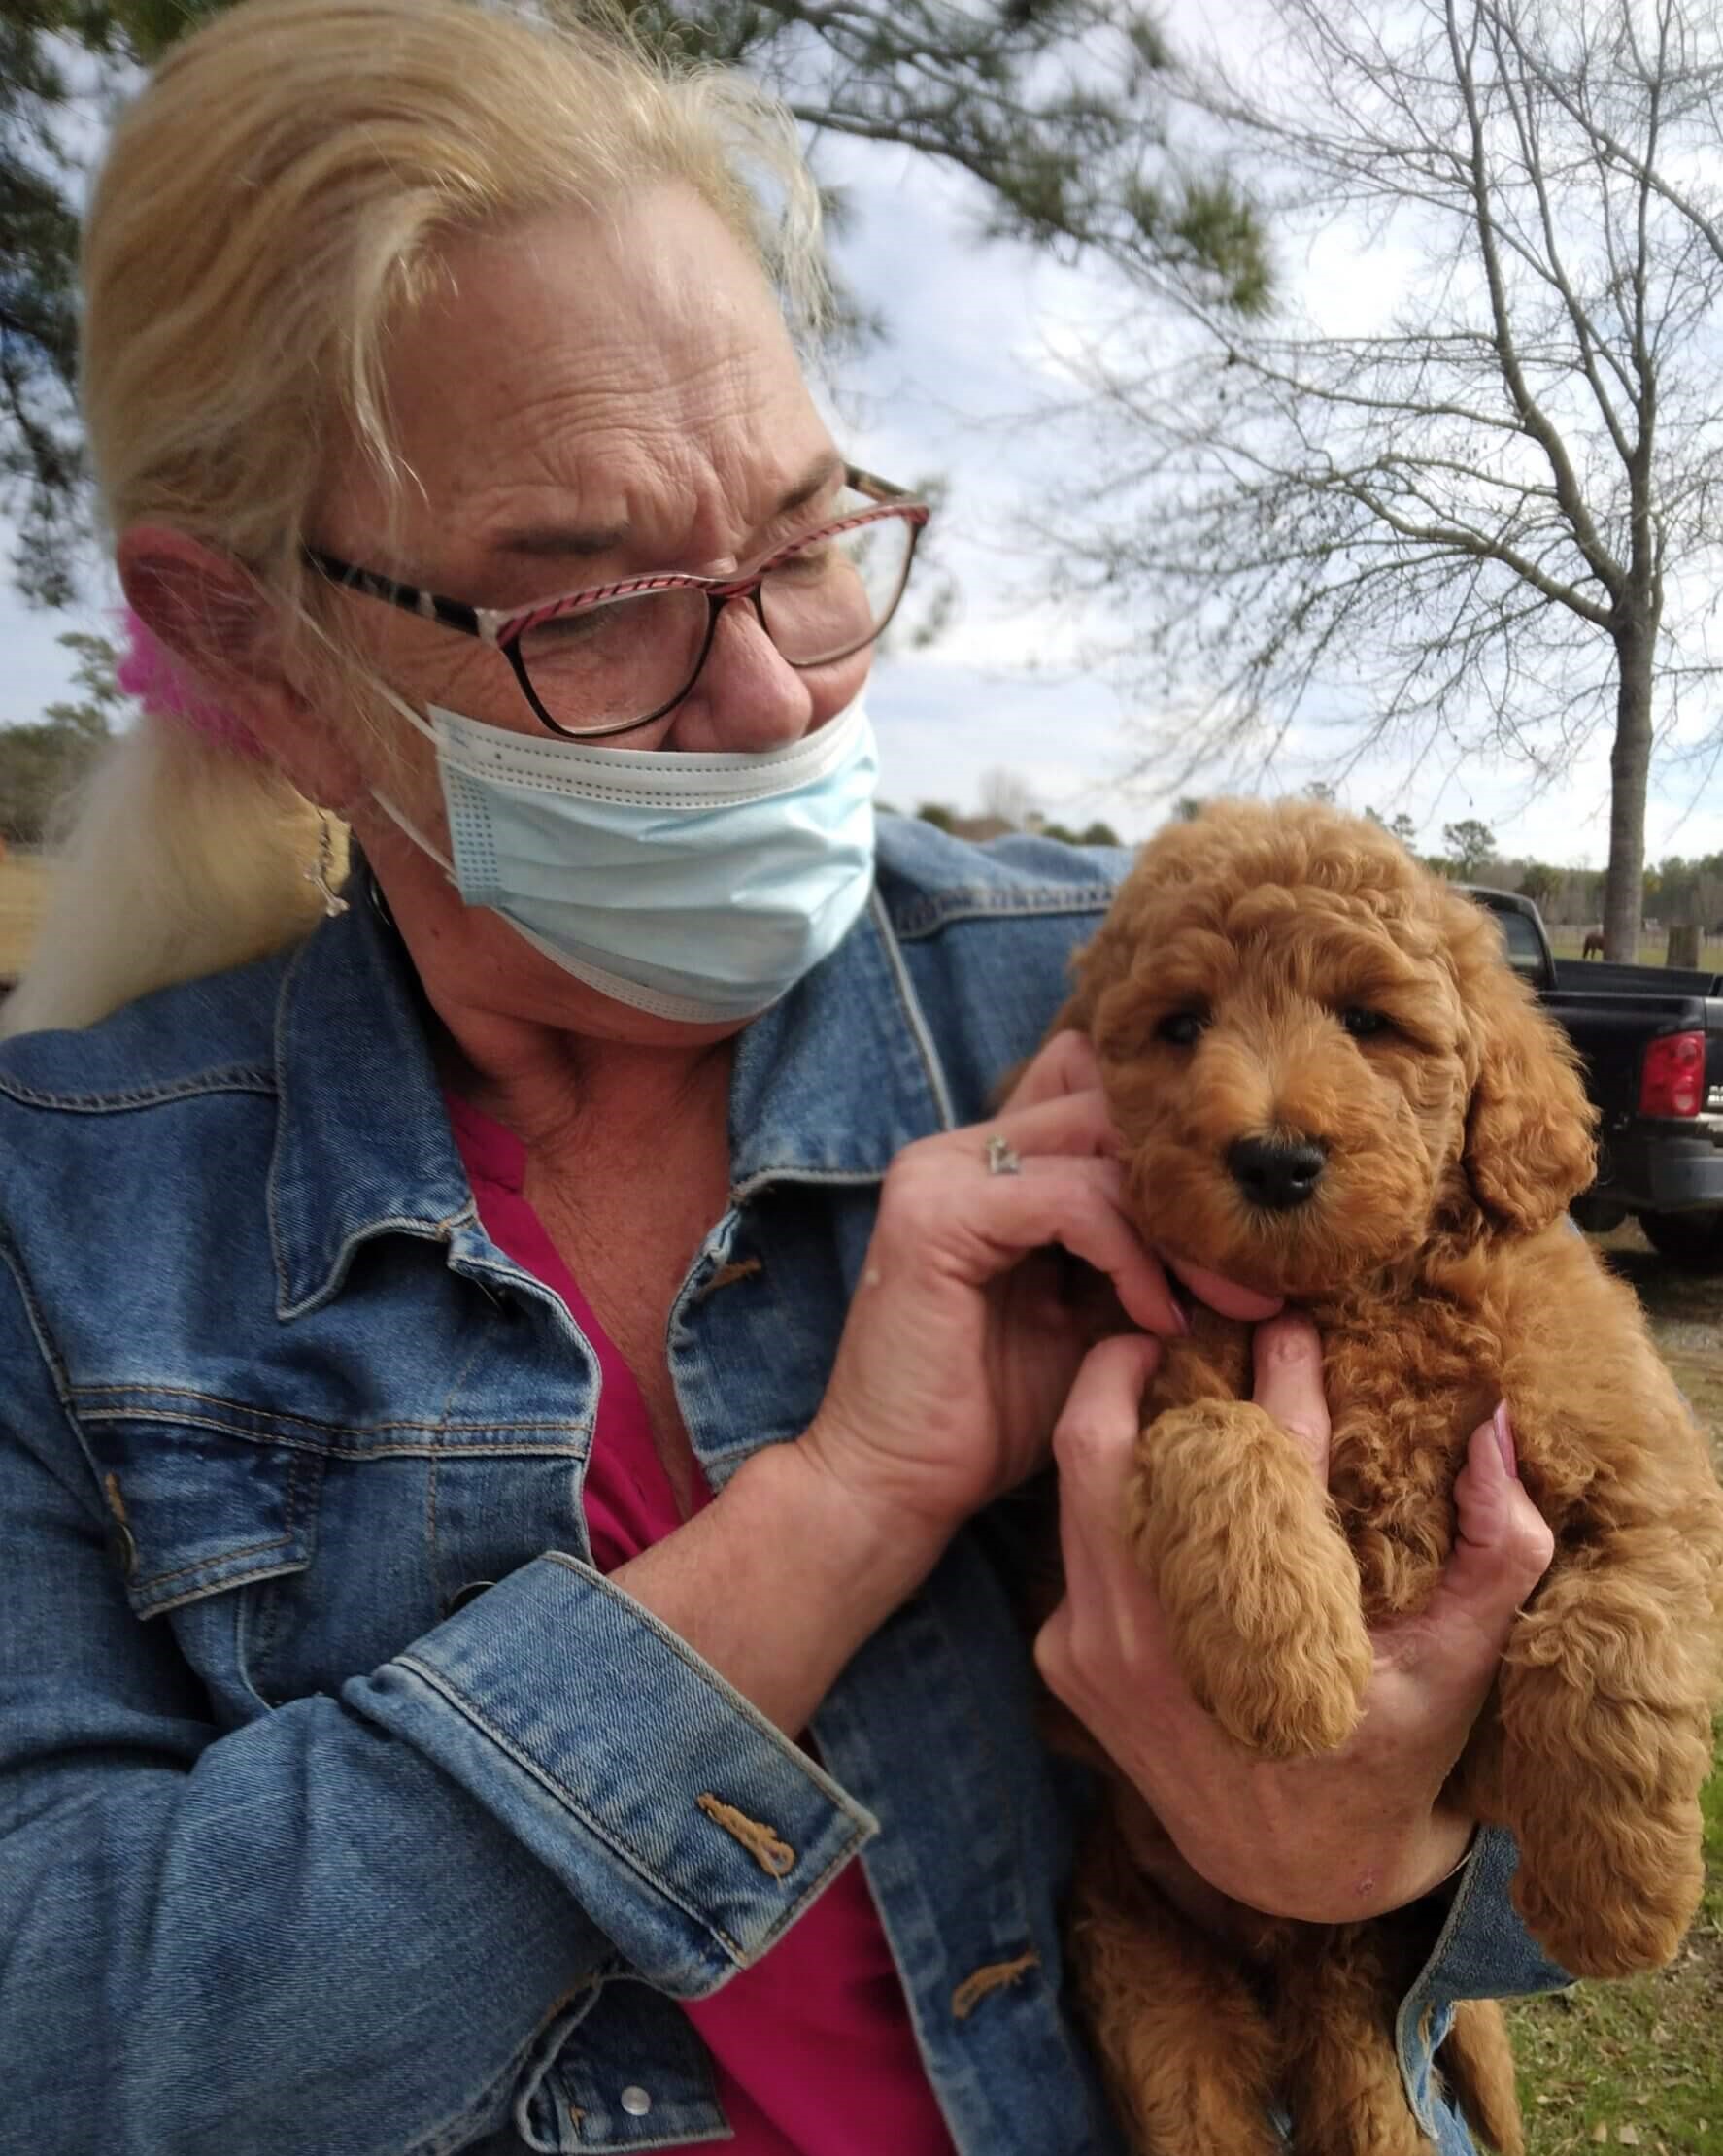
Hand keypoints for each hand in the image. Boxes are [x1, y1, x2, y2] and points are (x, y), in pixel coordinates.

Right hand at [799, 1031, 1278, 1567]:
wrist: (896, 1487)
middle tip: (1256, 1272)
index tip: (1243, 1236)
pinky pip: (1071, 1199)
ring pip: (1100, 1147)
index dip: (1173, 1152)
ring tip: (1224, 1303)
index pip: (1099, 1094)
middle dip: (1193, 1190)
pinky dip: (1131, 1255)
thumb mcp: (1089, 1318)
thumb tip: (1244, 1224)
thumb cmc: (991, 1416)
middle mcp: (958, 1150)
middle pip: (1110, 1108)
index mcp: (987, 1163)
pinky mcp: (936, 1214)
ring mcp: (939, 1172)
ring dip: (1177, 1230)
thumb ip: (1135, 1253)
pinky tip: (1159, 1320)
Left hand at [1034, 1318, 1555, 1921]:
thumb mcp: (1464, 1663)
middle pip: (1102, 1447)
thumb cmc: (1389, 1753)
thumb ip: (1496, 1546)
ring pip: (1074, 1487)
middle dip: (1133, 1361)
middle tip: (1179, 1318)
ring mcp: (1093, 1651)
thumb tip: (1493, 1427)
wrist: (1290, 1872)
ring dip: (1113, 1418)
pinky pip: (1072, 1544)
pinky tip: (1153, 1475)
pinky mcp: (1063, 1660)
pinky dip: (1107, 1497)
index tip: (1292, 1321)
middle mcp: (1152, 1640)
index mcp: (1261, 1633)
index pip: (1259, 1459)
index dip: (1280, 1373)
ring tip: (1160, 1368)